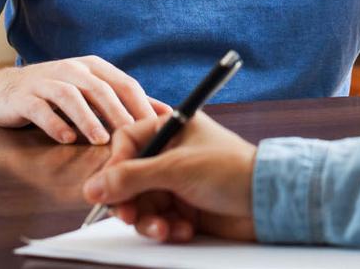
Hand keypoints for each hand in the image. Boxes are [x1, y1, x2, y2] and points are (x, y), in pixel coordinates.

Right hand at [0, 56, 169, 144]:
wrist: (3, 90)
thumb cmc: (55, 93)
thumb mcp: (91, 90)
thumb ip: (125, 101)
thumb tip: (165, 111)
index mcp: (93, 67)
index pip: (124, 83)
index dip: (141, 104)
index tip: (157, 128)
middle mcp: (73, 69)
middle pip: (101, 90)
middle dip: (120, 114)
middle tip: (134, 137)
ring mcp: (47, 81)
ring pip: (73, 98)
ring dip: (89, 120)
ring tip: (101, 140)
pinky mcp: (25, 97)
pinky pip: (42, 109)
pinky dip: (56, 124)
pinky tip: (67, 139)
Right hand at [82, 111, 257, 242]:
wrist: (268, 201)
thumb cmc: (229, 170)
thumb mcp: (176, 169)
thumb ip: (131, 178)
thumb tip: (92, 187)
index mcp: (172, 128)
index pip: (127, 142)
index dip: (114, 166)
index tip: (109, 189)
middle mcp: (172, 153)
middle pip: (129, 178)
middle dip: (130, 201)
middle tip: (130, 216)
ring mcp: (178, 181)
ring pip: (142, 204)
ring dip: (148, 220)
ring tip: (165, 229)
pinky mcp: (185, 207)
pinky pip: (159, 220)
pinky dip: (166, 228)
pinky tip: (182, 230)